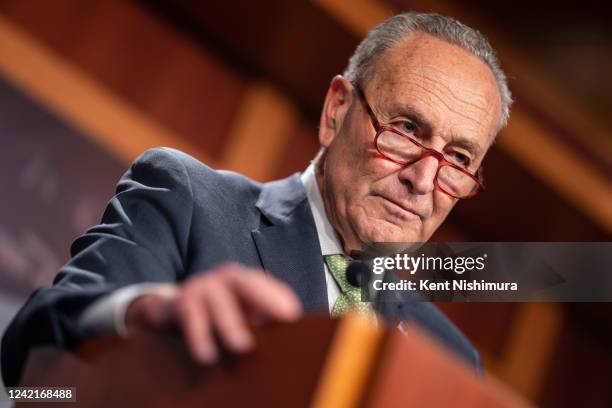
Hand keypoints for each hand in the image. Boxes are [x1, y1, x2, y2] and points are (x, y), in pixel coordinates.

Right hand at [124, 263, 301, 362]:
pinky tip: (207, 356)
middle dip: (266, 298)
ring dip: (231, 324)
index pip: (268, 284)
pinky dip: (200, 336)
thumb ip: (262, 319)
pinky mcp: (182, 300)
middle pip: (248, 283)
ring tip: (242, 345)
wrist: (171, 307)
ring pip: (220, 302)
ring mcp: (203, 285)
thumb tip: (285, 337)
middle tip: (284, 317)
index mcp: (245, 279)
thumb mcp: (241, 312)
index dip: (281, 297)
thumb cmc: (217, 312)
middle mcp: (226, 277)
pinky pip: (192, 318)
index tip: (294, 316)